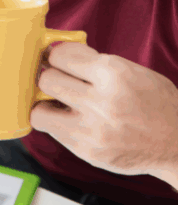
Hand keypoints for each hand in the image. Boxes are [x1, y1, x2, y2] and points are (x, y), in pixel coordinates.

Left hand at [31, 42, 177, 177]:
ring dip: (46, 104)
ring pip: (39, 111)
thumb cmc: (156, 104)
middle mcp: (100, 100)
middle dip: (51, 78)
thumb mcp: (133, 72)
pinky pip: (52, 132)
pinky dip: (56, 124)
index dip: (56, 56)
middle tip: (58, 80)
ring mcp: (92, 129)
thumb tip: (63, 53)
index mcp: (114, 73)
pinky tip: (69, 120)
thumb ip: (96, 63)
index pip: (60, 55)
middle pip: (46, 80)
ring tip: (59, 103)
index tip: (58, 60)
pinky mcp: (87, 151)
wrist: (175, 143)